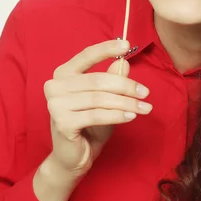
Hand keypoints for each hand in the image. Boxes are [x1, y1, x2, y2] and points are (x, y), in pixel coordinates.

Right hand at [44, 39, 152, 176]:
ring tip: (144, 108)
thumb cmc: (90, 123)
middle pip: (98, 80)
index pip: (87, 55)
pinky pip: (96, 115)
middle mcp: (55, 85)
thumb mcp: (105, 98)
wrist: (73, 156)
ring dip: (126, 103)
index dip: (107, 48)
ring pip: (100, 98)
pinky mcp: (62, 122)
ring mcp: (55, 104)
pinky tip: (130, 116)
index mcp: (64, 73)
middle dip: (126, 86)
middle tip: (145, 93)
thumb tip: (124, 62)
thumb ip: (112, 79)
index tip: (127, 45)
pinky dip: (117, 115)